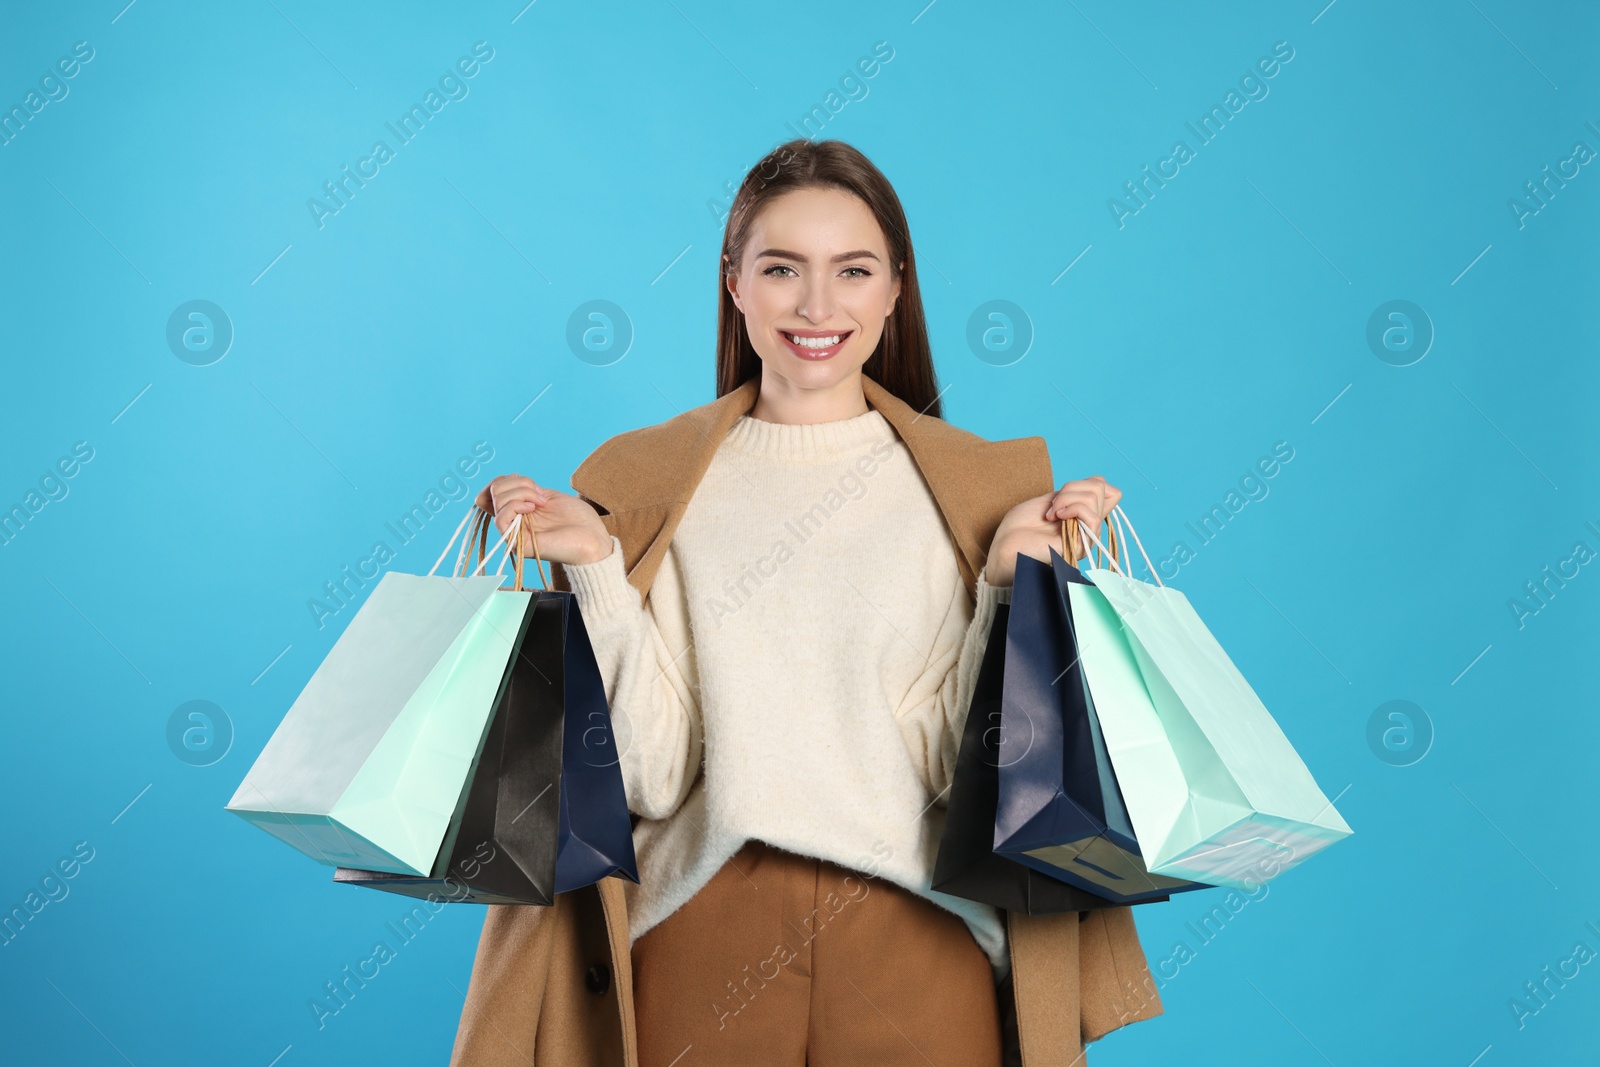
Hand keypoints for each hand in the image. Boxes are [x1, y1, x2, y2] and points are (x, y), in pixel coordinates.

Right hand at [473, 474, 612, 566]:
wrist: (592, 538)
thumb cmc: (577, 518)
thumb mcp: (547, 495)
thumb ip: (525, 489)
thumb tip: (505, 480)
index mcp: (518, 511)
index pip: (490, 492)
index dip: (503, 480)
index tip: (525, 481)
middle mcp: (512, 522)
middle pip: (493, 491)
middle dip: (517, 483)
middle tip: (540, 495)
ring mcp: (513, 533)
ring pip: (497, 501)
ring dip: (522, 492)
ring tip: (541, 502)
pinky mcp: (517, 544)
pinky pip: (501, 518)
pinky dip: (516, 505)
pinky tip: (533, 508)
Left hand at [982, 475, 1122, 586]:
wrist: (1005, 547)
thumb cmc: (1020, 526)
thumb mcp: (1049, 499)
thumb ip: (1074, 493)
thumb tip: (1100, 482)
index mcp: (1082, 515)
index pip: (1111, 492)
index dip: (1091, 483)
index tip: (1065, 492)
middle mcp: (1088, 525)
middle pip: (1101, 488)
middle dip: (1071, 487)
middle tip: (1052, 504)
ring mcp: (1086, 536)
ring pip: (1094, 498)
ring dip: (1066, 498)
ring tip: (1050, 513)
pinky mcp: (1082, 546)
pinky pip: (1091, 516)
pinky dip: (1072, 508)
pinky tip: (1056, 517)